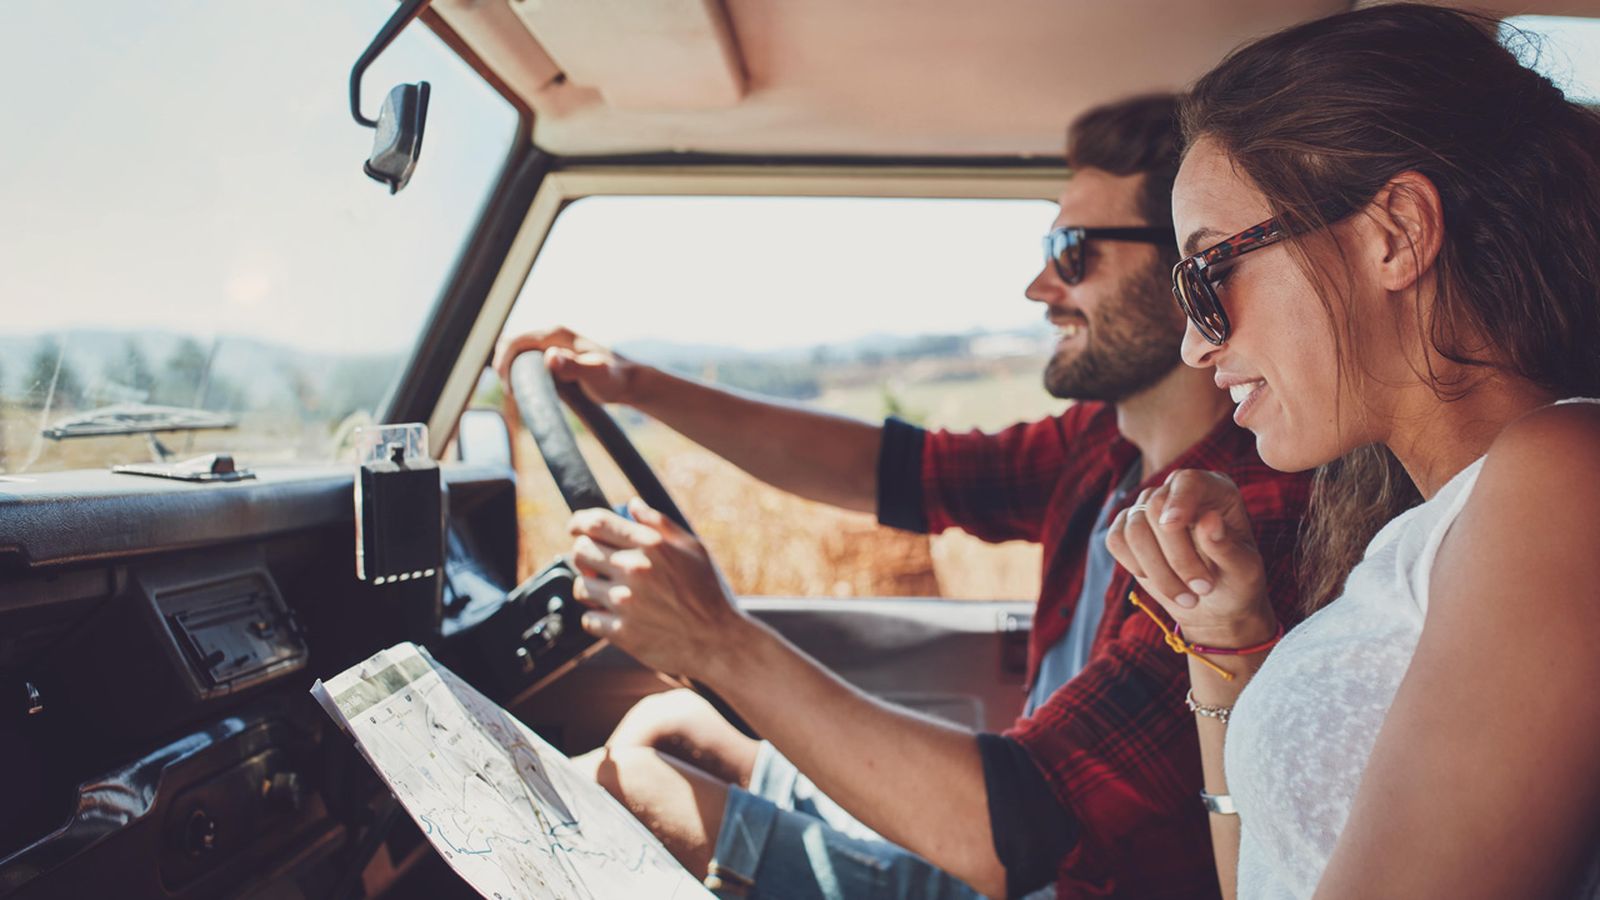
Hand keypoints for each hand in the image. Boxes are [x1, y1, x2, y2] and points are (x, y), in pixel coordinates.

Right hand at [496, 326, 637, 404]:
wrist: (628, 381)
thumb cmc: (614, 379)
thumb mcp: (595, 375)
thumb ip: (574, 366)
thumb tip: (550, 358)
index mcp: (556, 333)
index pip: (516, 341)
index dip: (505, 362)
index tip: (510, 388)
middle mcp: (552, 334)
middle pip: (512, 343)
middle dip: (505, 365)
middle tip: (513, 392)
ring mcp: (552, 344)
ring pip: (517, 351)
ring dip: (511, 369)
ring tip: (519, 392)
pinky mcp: (553, 355)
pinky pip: (527, 359)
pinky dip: (520, 371)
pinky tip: (529, 389)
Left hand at [566, 498, 751, 679]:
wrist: (717, 641)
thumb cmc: (708, 593)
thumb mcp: (693, 549)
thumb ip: (660, 524)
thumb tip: (633, 505)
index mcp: (650, 546)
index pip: (598, 523)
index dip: (579, 522)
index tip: (575, 527)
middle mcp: (633, 570)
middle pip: (581, 551)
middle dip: (583, 554)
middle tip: (594, 563)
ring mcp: (624, 602)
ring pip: (581, 587)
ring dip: (590, 587)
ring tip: (608, 593)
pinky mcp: (620, 632)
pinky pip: (588, 620)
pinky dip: (597, 618)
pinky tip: (614, 617)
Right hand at [1104, 469, 1276, 647]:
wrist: (1215, 606)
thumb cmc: (1236, 582)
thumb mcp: (1244, 570)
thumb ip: (1227, 546)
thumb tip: (1209, 519)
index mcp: (1215, 490)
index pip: (1189, 481)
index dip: (1179, 500)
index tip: (1173, 525)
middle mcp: (1178, 492)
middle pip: (1156, 506)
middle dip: (1176, 556)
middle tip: (1202, 588)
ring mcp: (1149, 508)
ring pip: (1134, 529)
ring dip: (1158, 571)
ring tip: (1187, 597)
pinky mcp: (1127, 529)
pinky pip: (1116, 541)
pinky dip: (1135, 566)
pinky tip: (1161, 583)